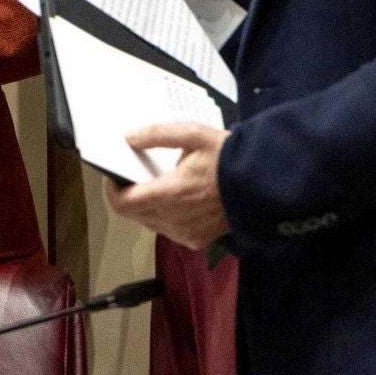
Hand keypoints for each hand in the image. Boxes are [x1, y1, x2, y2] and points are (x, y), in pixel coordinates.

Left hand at [105, 122, 230, 248]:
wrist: (263, 185)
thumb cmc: (228, 158)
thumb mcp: (194, 134)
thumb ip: (158, 135)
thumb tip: (129, 137)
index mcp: (170, 193)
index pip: (123, 203)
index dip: (112, 190)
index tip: (115, 175)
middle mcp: (174, 219)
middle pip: (133, 214)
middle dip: (128, 195)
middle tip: (134, 176)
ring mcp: (185, 233)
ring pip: (149, 223)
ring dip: (145, 206)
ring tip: (156, 185)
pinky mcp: (196, 240)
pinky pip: (167, 230)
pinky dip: (163, 216)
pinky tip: (176, 200)